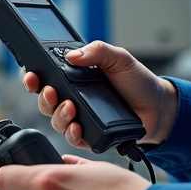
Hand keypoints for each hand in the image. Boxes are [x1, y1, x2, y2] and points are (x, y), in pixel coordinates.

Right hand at [22, 41, 177, 147]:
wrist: (158, 107)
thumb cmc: (138, 81)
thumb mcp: (119, 58)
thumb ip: (97, 51)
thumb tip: (72, 55)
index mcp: (74, 78)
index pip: (45, 78)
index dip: (33, 78)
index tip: (32, 76)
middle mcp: (73, 98)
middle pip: (45, 101)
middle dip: (44, 98)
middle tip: (52, 92)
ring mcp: (80, 117)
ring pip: (55, 121)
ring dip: (58, 115)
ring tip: (71, 108)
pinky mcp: (89, 134)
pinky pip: (72, 138)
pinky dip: (71, 134)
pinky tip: (78, 127)